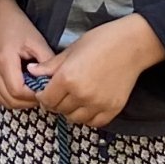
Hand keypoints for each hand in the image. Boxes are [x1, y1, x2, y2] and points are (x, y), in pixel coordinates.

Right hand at [0, 0, 52, 110]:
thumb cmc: (16, 25)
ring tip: (31, 94)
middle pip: (10, 100)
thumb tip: (55, 81)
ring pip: (2, 101)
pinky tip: (18, 91)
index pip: (18, 92)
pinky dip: (7, 98)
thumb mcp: (36, 41)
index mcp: (4, 61)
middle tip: (41, 95)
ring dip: (18, 102)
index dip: (34, 96)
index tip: (46, 91)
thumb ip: (47, 62)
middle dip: (28, 102)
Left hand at [35, 14, 163, 130]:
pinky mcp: (112, 109)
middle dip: (55, 103)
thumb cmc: (101, 41)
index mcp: (67, 78)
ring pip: (75, 118)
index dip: (42, 96)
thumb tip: (32, 72)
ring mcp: (98, 104)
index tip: (45, 91)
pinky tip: (88, 105)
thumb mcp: (71, 50)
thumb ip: (50, 66)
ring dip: (71, 111)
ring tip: (74, 98)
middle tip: (59, 93)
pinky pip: (94, 122)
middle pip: (59, 110)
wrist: (132, 45)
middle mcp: (81, 95)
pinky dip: (88, 117)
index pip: (46, 99)